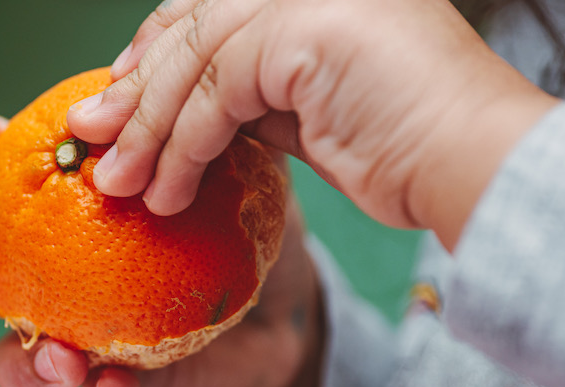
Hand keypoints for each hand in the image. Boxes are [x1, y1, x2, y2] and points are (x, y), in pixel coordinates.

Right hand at [0, 111, 324, 386]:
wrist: (285, 310)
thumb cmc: (246, 220)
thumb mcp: (239, 161)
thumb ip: (197, 125)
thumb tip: (154, 89)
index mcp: (72, 203)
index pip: (3, 165)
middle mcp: (59, 268)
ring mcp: (82, 331)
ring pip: (14, 354)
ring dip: (20, 359)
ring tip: (60, 360)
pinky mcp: (122, 382)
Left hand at [67, 0, 557, 248]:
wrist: (470, 163)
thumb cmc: (400, 143)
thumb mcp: (306, 107)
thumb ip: (248, 94)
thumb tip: (180, 114)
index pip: (206, 10)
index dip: (153, 56)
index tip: (119, 105)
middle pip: (189, 28)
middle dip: (134, 94)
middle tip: (94, 144)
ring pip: (193, 61)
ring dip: (148, 131)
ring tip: (120, 185)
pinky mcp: (302, 31)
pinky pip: (215, 91)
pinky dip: (183, 144)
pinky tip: (168, 189)